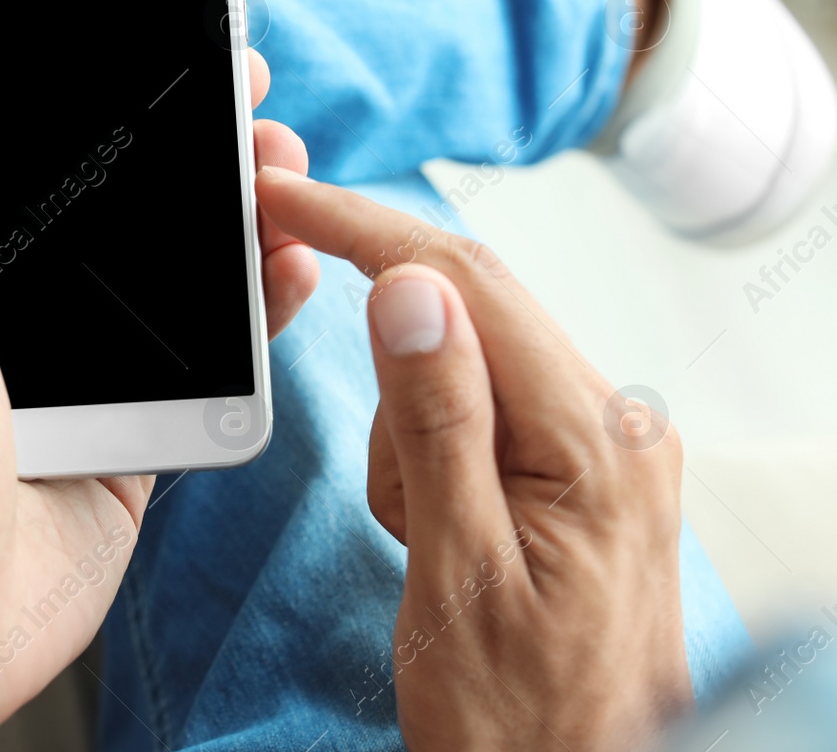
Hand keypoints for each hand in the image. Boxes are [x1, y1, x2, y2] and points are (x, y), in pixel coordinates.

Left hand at [0, 43, 314, 747]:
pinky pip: (209, 364)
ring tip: (288, 176)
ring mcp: (80, 375)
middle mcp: (19, 311)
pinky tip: (291, 269)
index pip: (50, 158)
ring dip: (240, 222)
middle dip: (196, 154)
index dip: (116, 104)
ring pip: (180, 280)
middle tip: (256, 108)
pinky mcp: (130, 438)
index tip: (180, 53)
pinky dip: (257, 315)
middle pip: (128, 211)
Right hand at [254, 168, 690, 751]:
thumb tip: (413, 289)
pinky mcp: (573, 468)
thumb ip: (438, 422)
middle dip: (387, 360)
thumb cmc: (523, 718)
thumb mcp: (457, 573)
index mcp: (595, 440)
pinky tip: (441, 535)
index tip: (284, 198)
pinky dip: (428, 457)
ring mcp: (598, 445)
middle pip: (468, 312)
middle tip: (387, 472)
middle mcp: (614, 424)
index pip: (468, 282)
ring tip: (425, 541)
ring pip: (460, 365)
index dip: (365, 228)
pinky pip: (475, 413)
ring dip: (408, 436)